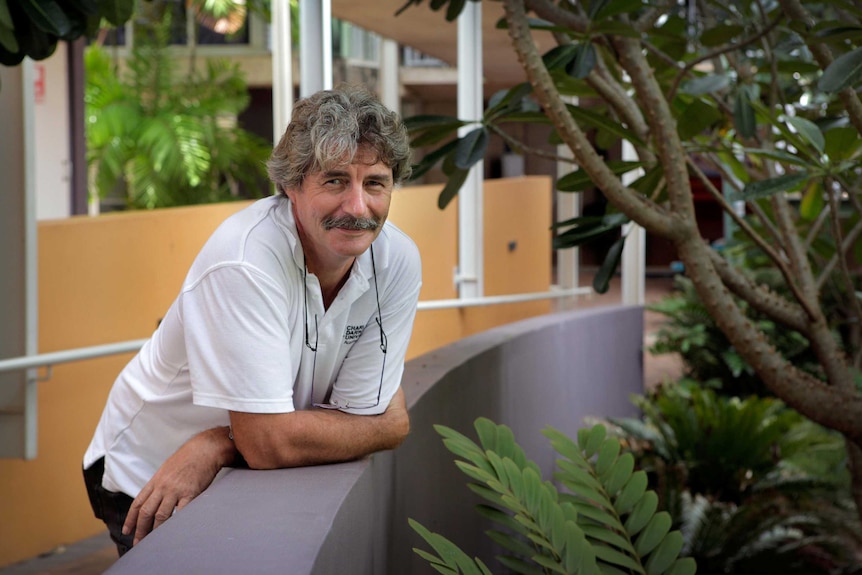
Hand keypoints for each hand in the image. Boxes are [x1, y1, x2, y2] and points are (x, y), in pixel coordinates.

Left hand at [122, 426, 233, 544]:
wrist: (204, 449)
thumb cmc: (188, 458)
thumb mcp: (167, 469)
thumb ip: (160, 484)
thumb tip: (154, 499)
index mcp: (156, 481)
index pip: (138, 503)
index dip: (130, 519)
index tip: (127, 530)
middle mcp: (162, 486)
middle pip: (146, 512)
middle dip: (140, 529)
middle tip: (138, 542)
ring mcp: (175, 490)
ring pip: (160, 515)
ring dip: (155, 530)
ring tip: (153, 542)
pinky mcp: (190, 493)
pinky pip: (180, 512)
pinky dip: (175, 523)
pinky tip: (172, 532)